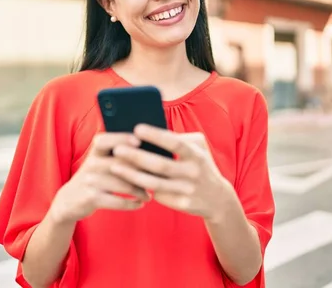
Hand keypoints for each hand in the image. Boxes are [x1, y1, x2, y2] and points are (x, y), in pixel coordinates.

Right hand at [50, 133, 149, 223]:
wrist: (69, 201)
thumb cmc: (93, 179)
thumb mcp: (97, 163)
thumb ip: (116, 156)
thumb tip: (149, 153)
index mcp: (94, 152)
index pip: (106, 140)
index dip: (122, 138)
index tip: (139, 141)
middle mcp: (91, 164)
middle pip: (121, 164)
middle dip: (142, 170)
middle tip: (159, 177)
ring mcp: (91, 181)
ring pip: (123, 184)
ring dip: (141, 191)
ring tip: (149, 194)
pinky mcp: (92, 198)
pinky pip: (118, 201)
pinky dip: (132, 204)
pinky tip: (140, 204)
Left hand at [109, 125, 231, 221]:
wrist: (217, 198)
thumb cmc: (201, 164)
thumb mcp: (198, 147)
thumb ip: (179, 138)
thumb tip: (151, 133)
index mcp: (196, 155)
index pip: (175, 143)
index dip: (156, 135)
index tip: (136, 128)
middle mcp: (193, 173)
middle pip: (160, 165)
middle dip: (137, 156)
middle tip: (117, 149)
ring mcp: (187, 190)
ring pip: (154, 183)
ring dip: (132, 175)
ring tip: (114, 165)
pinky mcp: (181, 204)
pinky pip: (156, 195)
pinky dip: (139, 187)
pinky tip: (123, 180)